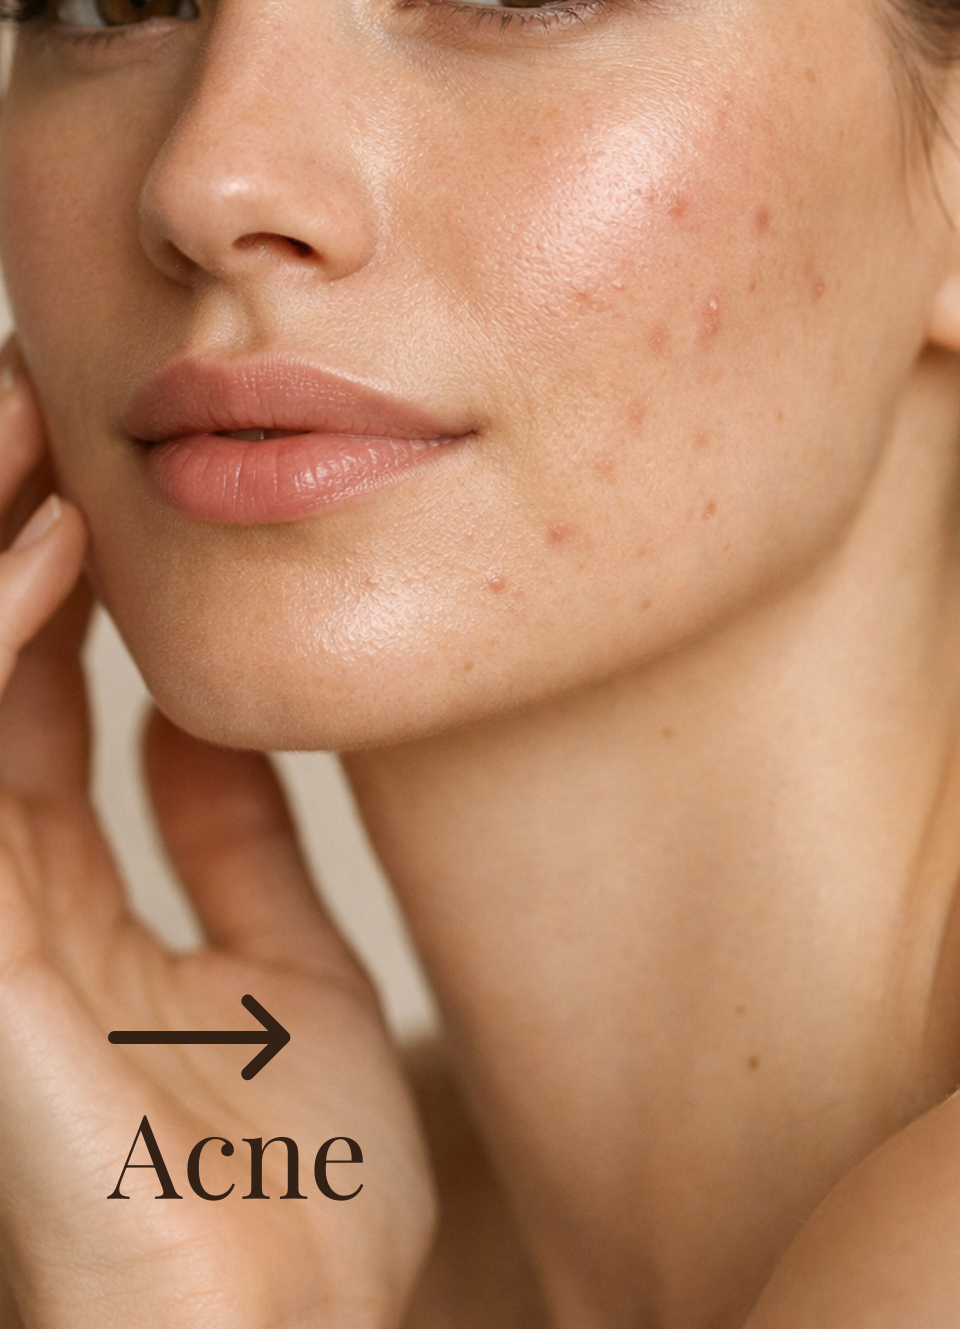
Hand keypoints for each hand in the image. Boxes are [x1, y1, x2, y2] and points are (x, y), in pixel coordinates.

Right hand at [0, 353, 435, 1327]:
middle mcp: (8, 905)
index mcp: (70, 906)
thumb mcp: (287, 978)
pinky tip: (47, 555)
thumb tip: (212, 719)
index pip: (33, 697)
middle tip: (33, 392)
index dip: (48, 572)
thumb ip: (238, 852)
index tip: (93, 455)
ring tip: (26, 420)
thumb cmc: (294, 1204)